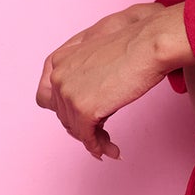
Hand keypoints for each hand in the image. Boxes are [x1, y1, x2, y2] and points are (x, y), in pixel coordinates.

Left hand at [36, 1, 191, 160]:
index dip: (64, 111)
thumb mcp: (96, 54)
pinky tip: (113, 150)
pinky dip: (99, 146)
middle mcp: (57, 76)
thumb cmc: (131, 44)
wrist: (147, 44)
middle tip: (102, 136)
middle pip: (63, 116)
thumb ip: (82, 72)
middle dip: (83, 128)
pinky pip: (87, 137)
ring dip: (94, 140)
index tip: (80, 121)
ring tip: (111, 146)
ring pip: (75, 129)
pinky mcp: (84, 109)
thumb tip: (86, 95)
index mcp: (58, 60)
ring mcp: (68, 93)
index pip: (47, 96)